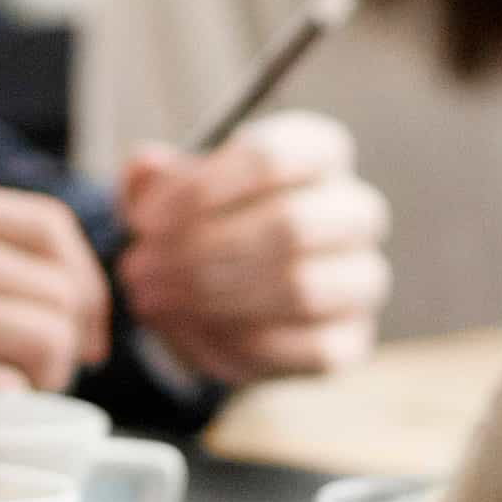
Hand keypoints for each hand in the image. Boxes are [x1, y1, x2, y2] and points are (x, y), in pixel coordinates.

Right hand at [0, 167, 110, 393]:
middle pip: (58, 290)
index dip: (88, 283)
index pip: (49, 226)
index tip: (88, 328)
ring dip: (42, 381)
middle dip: (69, 345)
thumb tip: (72, 291)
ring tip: (2, 394)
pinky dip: (1, 416)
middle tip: (38, 376)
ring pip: (45, 340)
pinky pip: (3, 395)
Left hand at [115, 112, 390, 385]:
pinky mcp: (350, 339)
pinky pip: (304, 348)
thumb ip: (153, 179)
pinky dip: (239, 342)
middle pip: (293, 224)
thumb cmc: (201, 228)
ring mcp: (360, 278)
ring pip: (302, 289)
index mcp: (317, 153)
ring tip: (154, 301)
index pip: (274, 156)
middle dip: (203, 252)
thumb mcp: (167, 196)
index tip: (142, 222)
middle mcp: (354, 211)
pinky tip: (191, 330)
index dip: (201, 189)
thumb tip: (149, 167)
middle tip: (140, 270)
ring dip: (214, 299)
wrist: (219, 298)